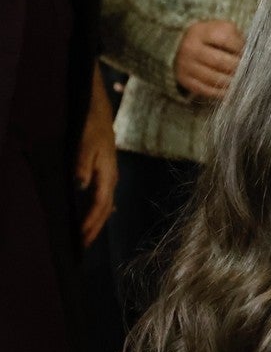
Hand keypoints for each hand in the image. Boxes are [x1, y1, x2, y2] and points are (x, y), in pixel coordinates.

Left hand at [75, 67, 116, 246]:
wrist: (97, 103)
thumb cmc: (90, 122)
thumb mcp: (85, 142)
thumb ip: (82, 164)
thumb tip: (80, 187)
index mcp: (108, 174)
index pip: (100, 207)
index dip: (90, 225)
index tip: (79, 241)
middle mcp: (110, 177)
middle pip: (104, 210)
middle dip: (93, 229)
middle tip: (80, 248)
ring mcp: (108, 174)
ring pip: (104, 204)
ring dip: (95, 221)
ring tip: (85, 236)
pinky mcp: (103, 169)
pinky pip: (101, 195)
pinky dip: (95, 208)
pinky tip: (92, 212)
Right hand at [175, 19, 243, 100]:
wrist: (182, 46)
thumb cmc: (211, 38)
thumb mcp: (221, 29)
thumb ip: (236, 38)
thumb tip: (251, 56)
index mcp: (200, 31)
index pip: (226, 39)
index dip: (241, 48)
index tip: (249, 53)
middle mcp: (190, 48)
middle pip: (221, 62)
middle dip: (239, 67)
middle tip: (250, 71)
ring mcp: (186, 65)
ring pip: (215, 78)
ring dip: (233, 82)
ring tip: (243, 81)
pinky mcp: (185, 80)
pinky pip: (207, 90)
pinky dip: (223, 92)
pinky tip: (232, 89)